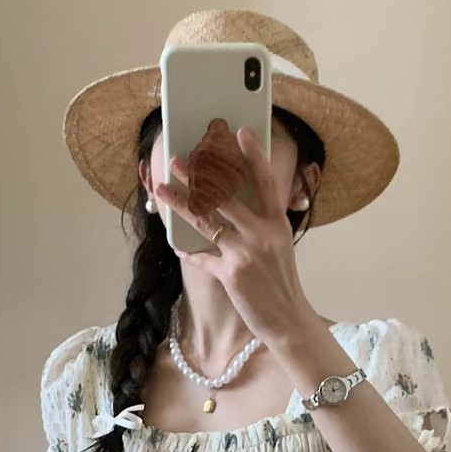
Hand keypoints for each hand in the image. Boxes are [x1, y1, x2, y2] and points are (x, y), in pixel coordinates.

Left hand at [155, 127, 315, 344]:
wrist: (287, 319)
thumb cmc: (280, 282)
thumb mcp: (278, 247)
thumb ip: (259, 225)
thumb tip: (228, 206)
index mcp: (277, 224)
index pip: (266, 182)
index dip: (253, 155)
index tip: (241, 132)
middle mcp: (262, 234)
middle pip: (225, 196)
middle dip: (198, 175)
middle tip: (178, 160)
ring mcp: (246, 253)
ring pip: (206, 220)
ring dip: (180, 203)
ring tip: (162, 189)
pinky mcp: (231, 274)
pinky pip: (202, 257)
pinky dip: (189, 252)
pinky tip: (178, 247)